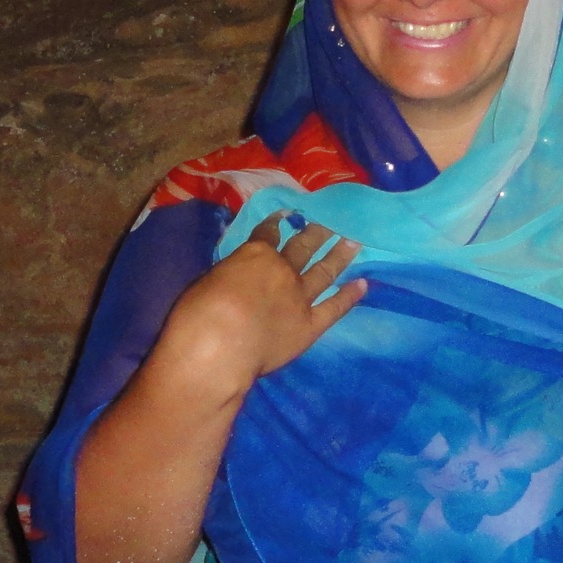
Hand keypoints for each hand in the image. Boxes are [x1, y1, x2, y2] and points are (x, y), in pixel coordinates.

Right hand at [155, 213, 365, 401]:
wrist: (219, 348)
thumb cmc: (199, 314)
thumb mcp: (208, 280)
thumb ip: (229, 275)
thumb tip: (236, 277)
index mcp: (254, 255)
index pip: (267, 234)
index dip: (275, 223)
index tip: (285, 215)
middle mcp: (282, 271)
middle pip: (302, 247)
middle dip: (316, 232)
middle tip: (329, 221)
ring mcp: (300, 298)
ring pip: (324, 271)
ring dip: (339, 256)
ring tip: (353, 242)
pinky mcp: (310, 326)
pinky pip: (334, 308)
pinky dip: (350, 296)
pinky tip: (363, 285)